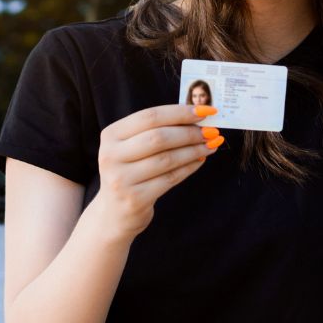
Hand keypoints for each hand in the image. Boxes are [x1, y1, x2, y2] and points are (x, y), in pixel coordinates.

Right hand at [94, 103, 223, 238]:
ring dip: (194, 150)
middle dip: (190, 132)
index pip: (150, 117)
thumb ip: (157, 130)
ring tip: (211, 144)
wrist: (114, 212)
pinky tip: (200, 160)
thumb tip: (197, 117)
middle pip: (158, 137)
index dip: (180, 112)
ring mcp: (121, 179)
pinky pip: (170, 178)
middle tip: (212, 131)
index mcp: (111, 135)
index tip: (206, 110)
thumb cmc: (130, 172)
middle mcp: (111, 155)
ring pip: (167, 159)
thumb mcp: (132, 147)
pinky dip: (189, 167)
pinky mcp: (135, 198)